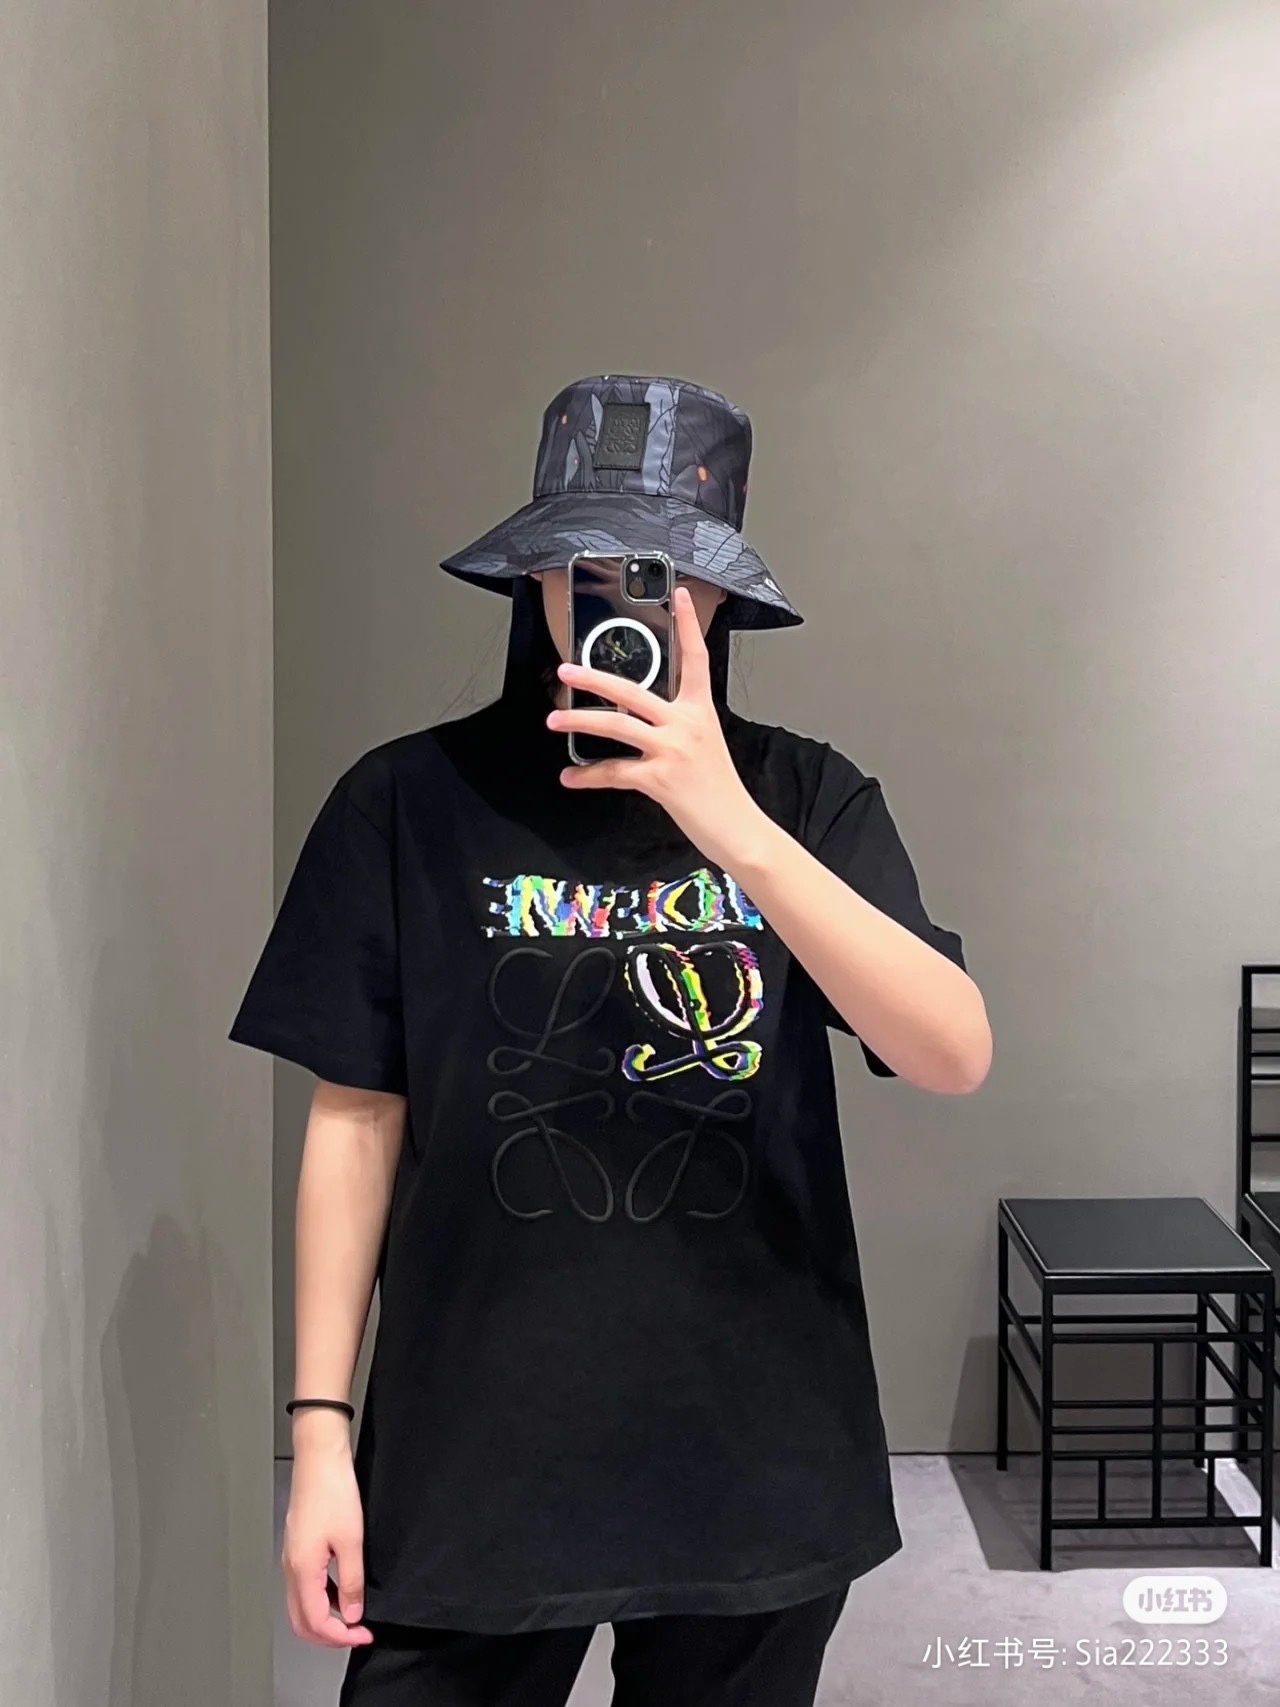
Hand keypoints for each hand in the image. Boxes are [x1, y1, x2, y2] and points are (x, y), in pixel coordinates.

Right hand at [282, 1412, 373, 1647]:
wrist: (319, 1458)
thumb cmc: (332, 1490)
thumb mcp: (352, 1539)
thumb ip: (351, 1580)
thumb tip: (353, 1613)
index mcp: (302, 1570)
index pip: (316, 1622)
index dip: (341, 1636)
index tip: (363, 1634)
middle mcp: (291, 1568)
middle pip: (302, 1622)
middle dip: (329, 1635)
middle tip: (357, 1634)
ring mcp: (292, 1557)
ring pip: (301, 1606)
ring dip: (325, 1619)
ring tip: (352, 1617)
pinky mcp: (298, 1547)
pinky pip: (305, 1587)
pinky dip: (321, 1599)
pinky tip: (341, 1592)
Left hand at [548, 584, 768, 870]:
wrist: (736, 827)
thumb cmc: (719, 790)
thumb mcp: (705, 746)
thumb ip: (676, 726)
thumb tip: (638, 719)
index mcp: (700, 711)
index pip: (696, 658)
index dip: (688, 624)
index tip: (678, 595)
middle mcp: (686, 724)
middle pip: (632, 690)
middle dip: (593, 678)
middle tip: (567, 671)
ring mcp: (672, 749)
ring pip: (615, 724)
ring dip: (579, 721)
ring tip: (556, 720)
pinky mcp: (660, 778)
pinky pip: (614, 771)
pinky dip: (587, 775)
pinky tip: (571, 776)